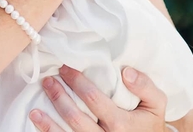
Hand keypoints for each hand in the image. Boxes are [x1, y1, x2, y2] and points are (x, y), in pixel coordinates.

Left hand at [30, 65, 167, 131]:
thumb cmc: (150, 125)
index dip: (76, 81)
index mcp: (121, 124)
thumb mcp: (157, 105)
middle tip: (48, 80)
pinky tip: (39, 123)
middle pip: (75, 118)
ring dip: (48, 122)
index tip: (65, 67)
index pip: (93, 99)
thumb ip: (146, 86)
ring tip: (35, 107)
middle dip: (59, 97)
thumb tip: (126, 71)